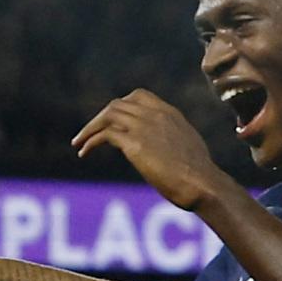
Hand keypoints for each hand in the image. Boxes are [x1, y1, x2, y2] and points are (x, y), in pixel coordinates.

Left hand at [73, 90, 234, 208]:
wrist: (203, 184)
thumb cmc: (199, 176)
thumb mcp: (188, 148)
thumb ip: (173, 140)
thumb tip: (168, 150)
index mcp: (170, 113)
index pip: (139, 96)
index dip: (120, 107)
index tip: (110, 122)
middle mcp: (156, 115)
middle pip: (118, 104)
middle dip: (99, 118)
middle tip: (88, 135)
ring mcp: (145, 127)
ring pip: (108, 115)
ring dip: (90, 128)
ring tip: (79, 143)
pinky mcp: (136, 144)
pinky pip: (105, 134)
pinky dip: (91, 141)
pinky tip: (84, 153)